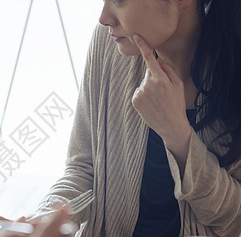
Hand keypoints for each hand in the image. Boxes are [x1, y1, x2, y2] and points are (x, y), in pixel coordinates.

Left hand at [132, 34, 191, 149]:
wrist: (171, 125)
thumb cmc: (176, 103)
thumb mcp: (177, 85)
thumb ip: (167, 70)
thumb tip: (157, 60)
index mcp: (160, 79)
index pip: (150, 59)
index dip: (143, 46)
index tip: (136, 36)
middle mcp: (147, 85)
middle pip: (149, 73)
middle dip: (155, 78)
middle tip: (164, 92)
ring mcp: (139, 93)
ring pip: (143, 83)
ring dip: (149, 88)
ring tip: (158, 100)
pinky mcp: (134, 101)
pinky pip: (138, 92)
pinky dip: (143, 96)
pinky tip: (151, 104)